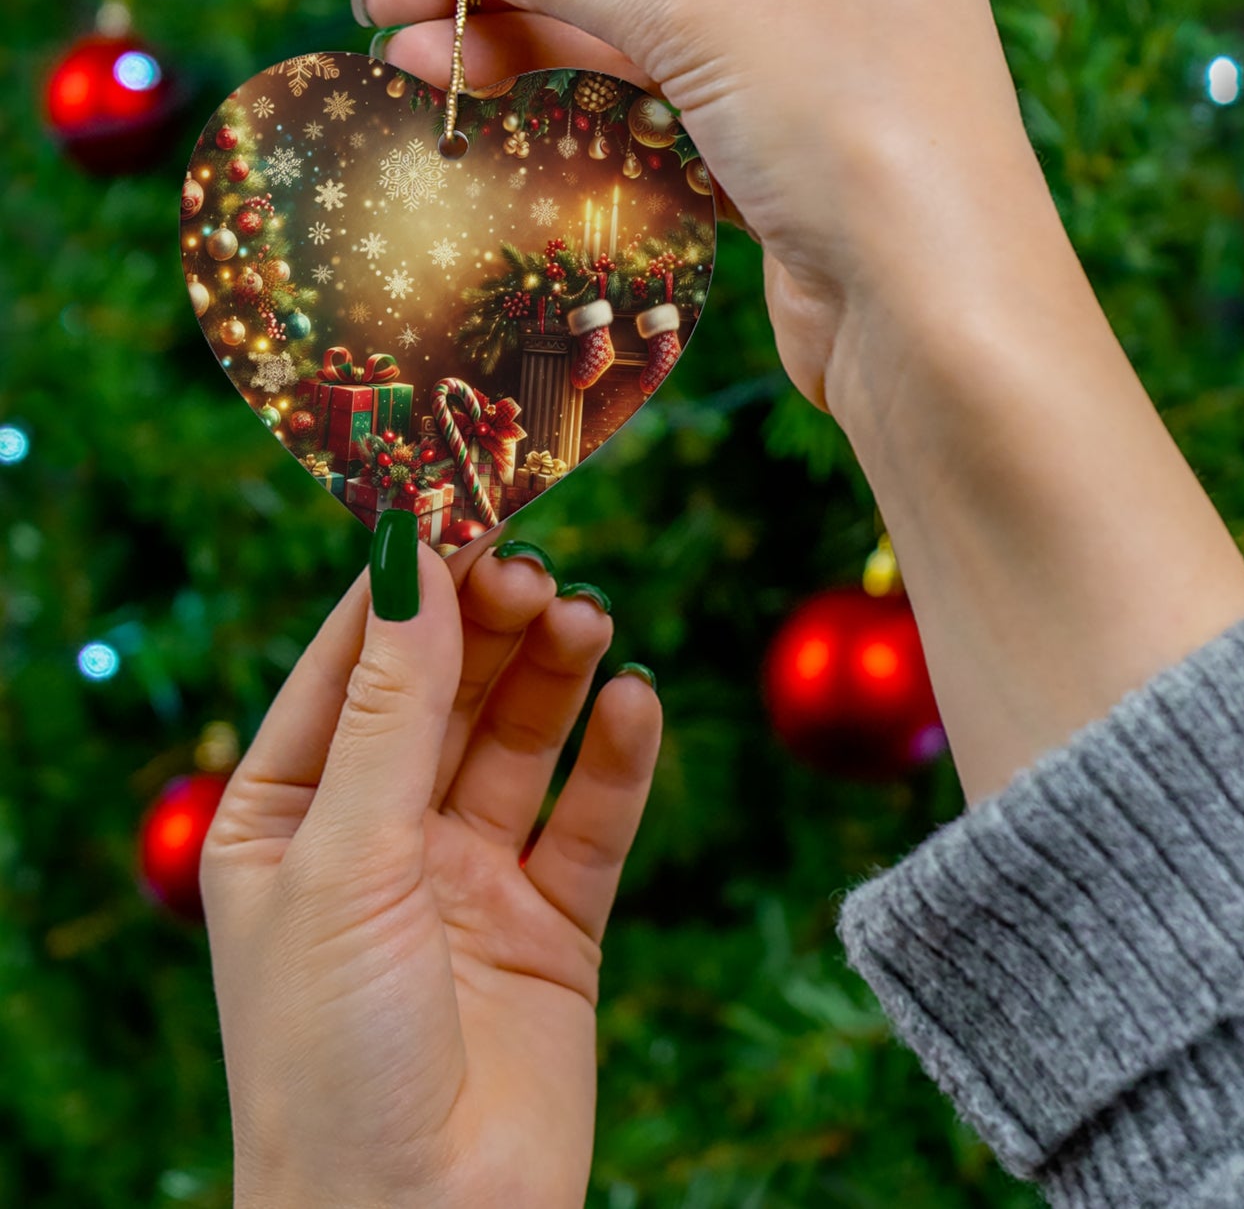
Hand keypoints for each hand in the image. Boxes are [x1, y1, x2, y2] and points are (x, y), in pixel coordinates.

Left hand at [201, 532, 660, 1208]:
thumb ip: (391, 708)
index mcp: (288, 817)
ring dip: (555, 676)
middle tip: (537, 571)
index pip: (351, 666)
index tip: (462, 506)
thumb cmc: (332, 1057)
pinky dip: (617, 759)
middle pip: (446, 692)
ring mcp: (469, 878)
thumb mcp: (346, 859)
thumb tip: (409, 557)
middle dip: (489, 627)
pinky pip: (591, 820)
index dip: (406, 586)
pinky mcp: (552, 923)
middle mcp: (379, 837)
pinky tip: (635, 704)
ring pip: (521, 742)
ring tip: (588, 622)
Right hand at [360, 0, 1243, 803]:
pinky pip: (662, 106)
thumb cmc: (858, 134)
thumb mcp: (706, 17)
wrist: (937, 325)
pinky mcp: (781, 156)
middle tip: (387, 1)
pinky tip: (495, 105)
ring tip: (412, 58)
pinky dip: (582, 105)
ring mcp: (808, 66)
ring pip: (641, 35)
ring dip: (528, 44)